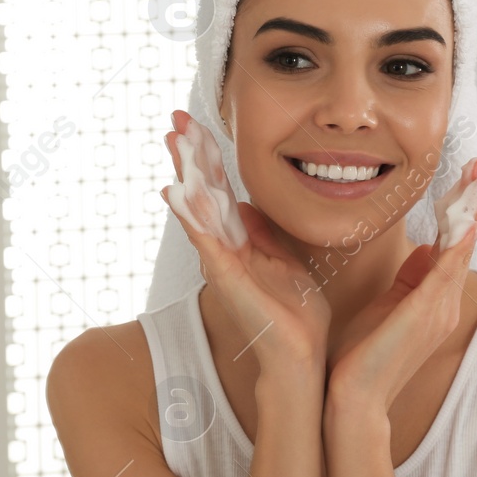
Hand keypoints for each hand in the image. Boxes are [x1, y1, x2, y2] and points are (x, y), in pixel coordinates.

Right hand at [161, 109, 330, 376]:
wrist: (301, 357)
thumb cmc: (296, 316)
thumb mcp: (285, 261)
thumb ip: (264, 234)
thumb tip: (247, 204)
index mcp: (240, 242)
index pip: (219, 191)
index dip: (207, 159)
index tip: (194, 127)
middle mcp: (225, 248)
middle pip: (202, 192)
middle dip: (190, 155)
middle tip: (175, 120)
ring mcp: (222, 262)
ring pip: (199, 207)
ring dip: (185, 172)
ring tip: (175, 140)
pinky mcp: (226, 277)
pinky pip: (205, 239)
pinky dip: (190, 216)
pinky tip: (176, 192)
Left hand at [326, 158, 476, 418]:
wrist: (354, 398)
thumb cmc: (363, 355)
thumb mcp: (387, 306)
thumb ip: (408, 279)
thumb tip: (421, 250)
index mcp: (434, 299)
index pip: (454, 245)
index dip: (464, 211)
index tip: (470, 178)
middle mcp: (444, 303)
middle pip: (465, 242)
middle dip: (475, 202)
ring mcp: (438, 310)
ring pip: (461, 251)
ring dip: (471, 213)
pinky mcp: (424, 315)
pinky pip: (446, 274)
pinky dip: (457, 247)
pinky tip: (465, 224)